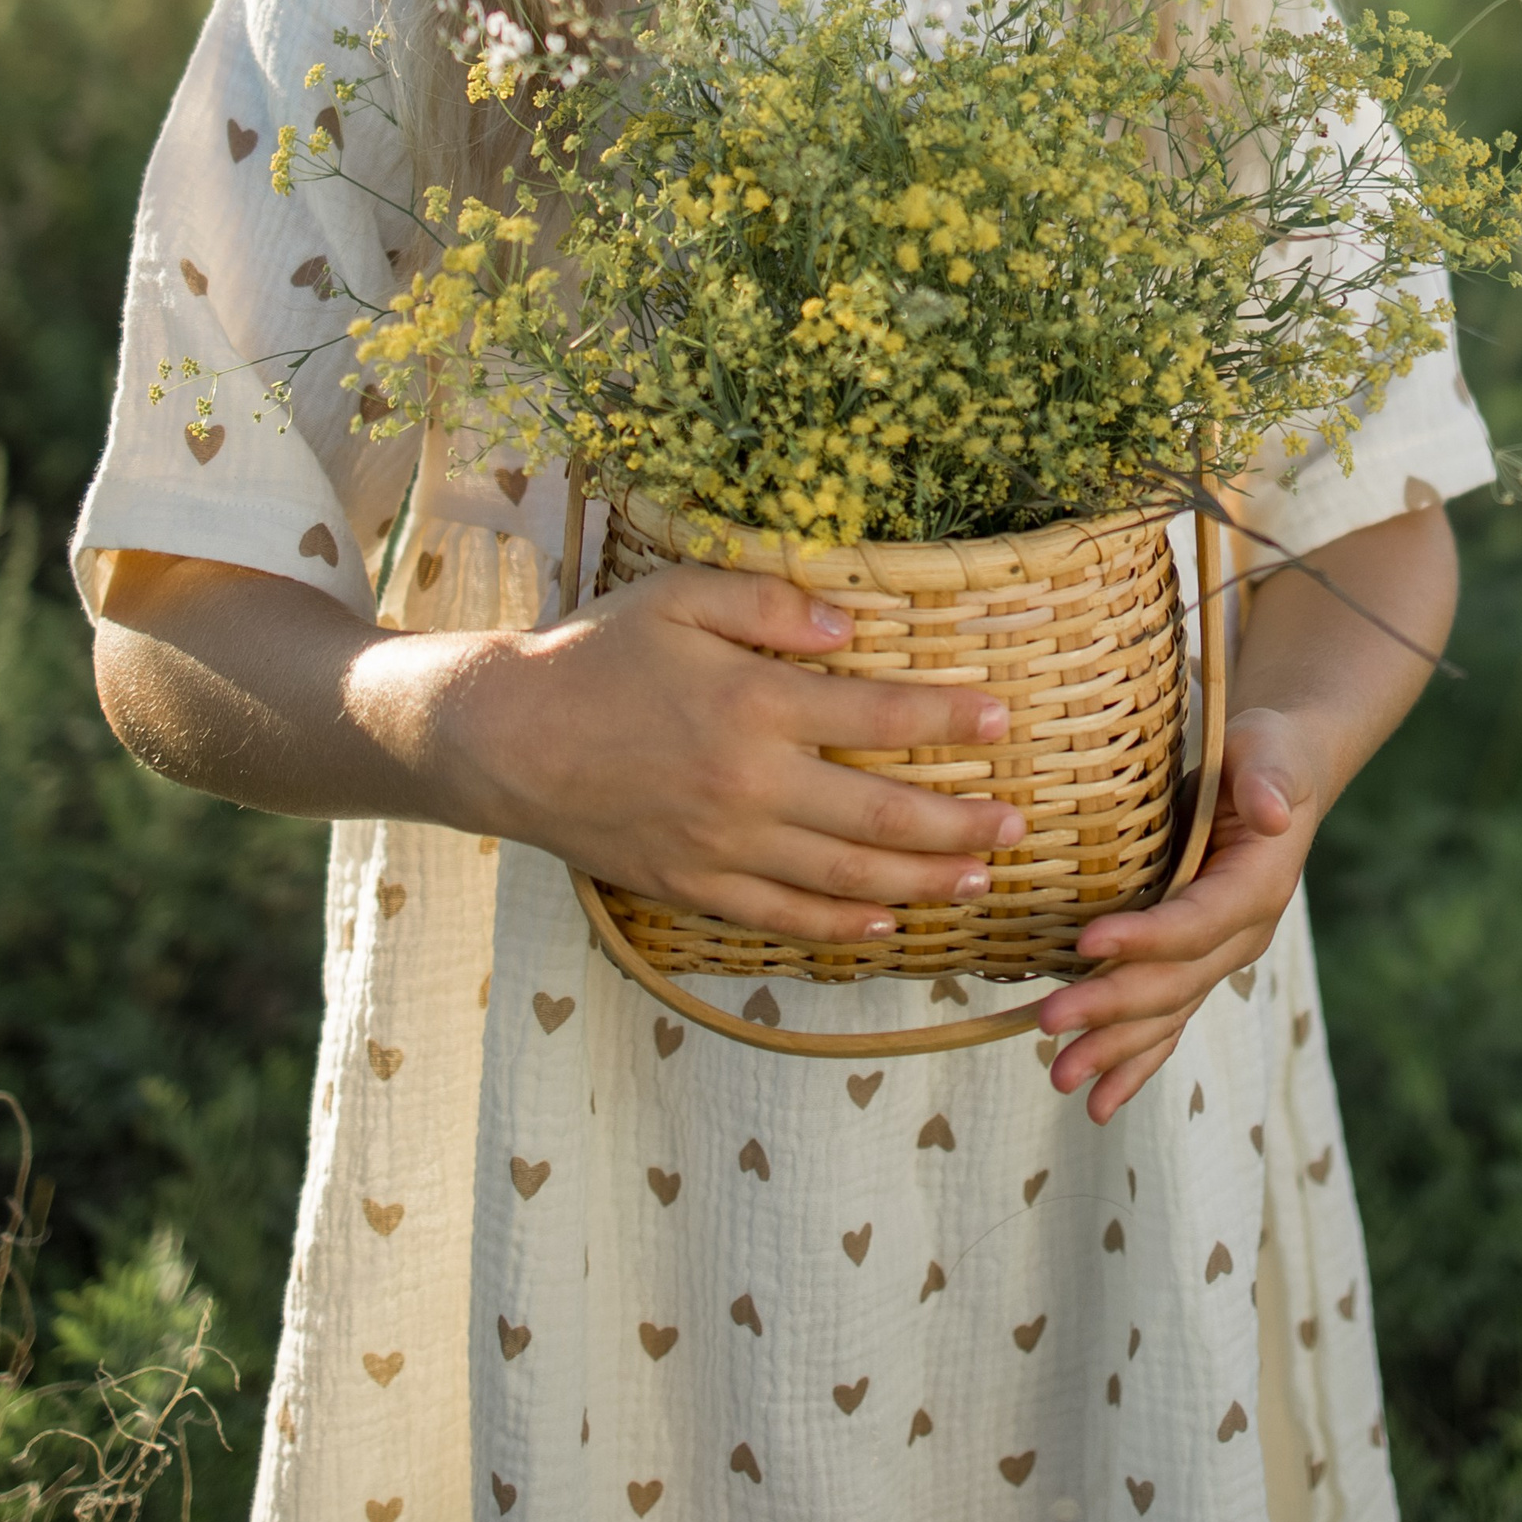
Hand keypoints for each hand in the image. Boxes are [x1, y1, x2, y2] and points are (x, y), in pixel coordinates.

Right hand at [453, 563, 1024, 945]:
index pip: (880, 713)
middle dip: (961, 822)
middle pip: (882, 813)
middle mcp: (750, 784)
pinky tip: (888, 922)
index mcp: (754, 704)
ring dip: (923, 879)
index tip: (1003, 719)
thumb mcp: (680, 595)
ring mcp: (723, 846)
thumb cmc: (596, 655)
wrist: (503, 738)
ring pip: (846, 876)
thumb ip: (772, 603)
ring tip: (981, 876)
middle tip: (1018, 824)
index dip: (950, 719)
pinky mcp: (693, 887)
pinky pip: (784, 917)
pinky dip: (843, 925)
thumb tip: (854, 626)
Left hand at [1032, 707, 1319, 1123]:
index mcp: (1258, 886)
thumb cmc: (1263, 752)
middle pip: (1173, 981)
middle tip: (1050, 1023)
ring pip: (1166, 1013)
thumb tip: (1272, 813)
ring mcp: (1219, 956)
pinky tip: (1097, 1101)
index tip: (1088, 944)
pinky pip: (1167, 1022)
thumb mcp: (1268, 749)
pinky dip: (1134, 1062)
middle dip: (1112, 1007)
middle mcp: (1242, 934)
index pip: (1197, 922)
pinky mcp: (1195, 963)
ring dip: (1114, 1049)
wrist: (1277, 777)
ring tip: (1060, 1075)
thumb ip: (1269, 778)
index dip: (1146, 939)